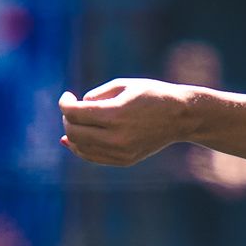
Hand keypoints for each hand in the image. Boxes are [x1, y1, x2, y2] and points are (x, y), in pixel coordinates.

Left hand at [59, 79, 198, 166]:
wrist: (180, 117)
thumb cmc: (151, 95)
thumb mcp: (123, 85)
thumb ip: (96, 96)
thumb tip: (75, 110)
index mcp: (116, 114)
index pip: (75, 113)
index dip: (65, 103)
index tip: (67, 96)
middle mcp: (116, 137)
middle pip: (74, 132)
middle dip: (67, 119)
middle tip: (71, 108)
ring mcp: (120, 152)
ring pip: (80, 148)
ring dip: (72, 134)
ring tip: (74, 122)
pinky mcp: (124, 160)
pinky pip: (93, 157)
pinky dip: (81, 148)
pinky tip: (74, 140)